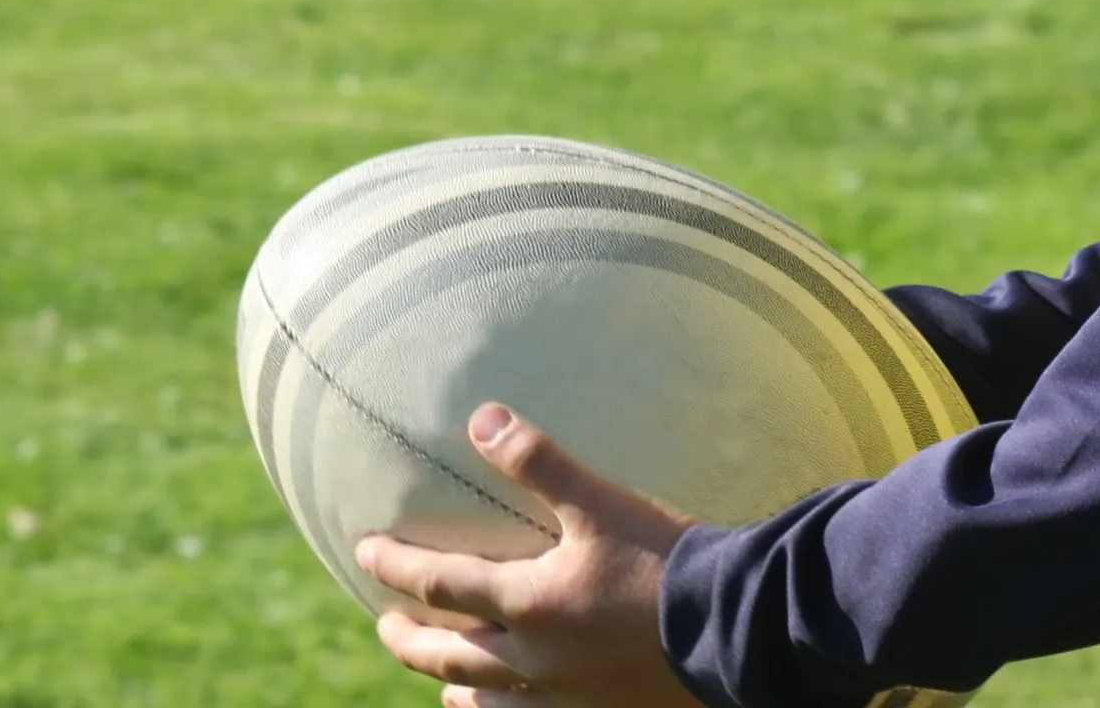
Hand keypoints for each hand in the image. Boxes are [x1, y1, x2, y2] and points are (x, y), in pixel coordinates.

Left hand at [355, 403, 708, 707]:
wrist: (735, 626)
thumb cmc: (666, 560)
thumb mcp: (601, 502)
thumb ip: (539, 461)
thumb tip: (482, 419)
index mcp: (528, 604)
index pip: (437, 585)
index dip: (394, 566)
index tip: (364, 551)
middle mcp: (535, 660)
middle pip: (448, 655)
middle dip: (409, 639)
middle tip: (385, 625)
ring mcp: (566, 696)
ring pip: (488, 701)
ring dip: (456, 686)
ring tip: (444, 684)